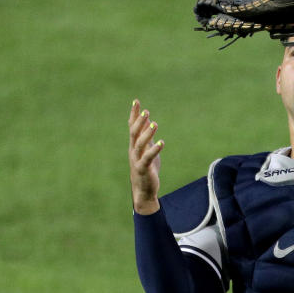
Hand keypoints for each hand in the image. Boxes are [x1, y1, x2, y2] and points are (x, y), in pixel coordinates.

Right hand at [128, 99, 163, 214]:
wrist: (143, 191)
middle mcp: (133, 151)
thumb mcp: (147, 150)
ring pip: (139, 144)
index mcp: (134, 145)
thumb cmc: (146, 169)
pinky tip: (161, 142)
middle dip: (139, 122)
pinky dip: (154, 149)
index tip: (136, 101)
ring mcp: (136, 160)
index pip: (132, 127)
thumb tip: (148, 122)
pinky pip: (147, 158)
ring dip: (146, 133)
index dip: (134, 114)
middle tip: (146, 111)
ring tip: (154, 124)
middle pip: (133, 133)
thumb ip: (147, 137)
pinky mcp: (143, 169)